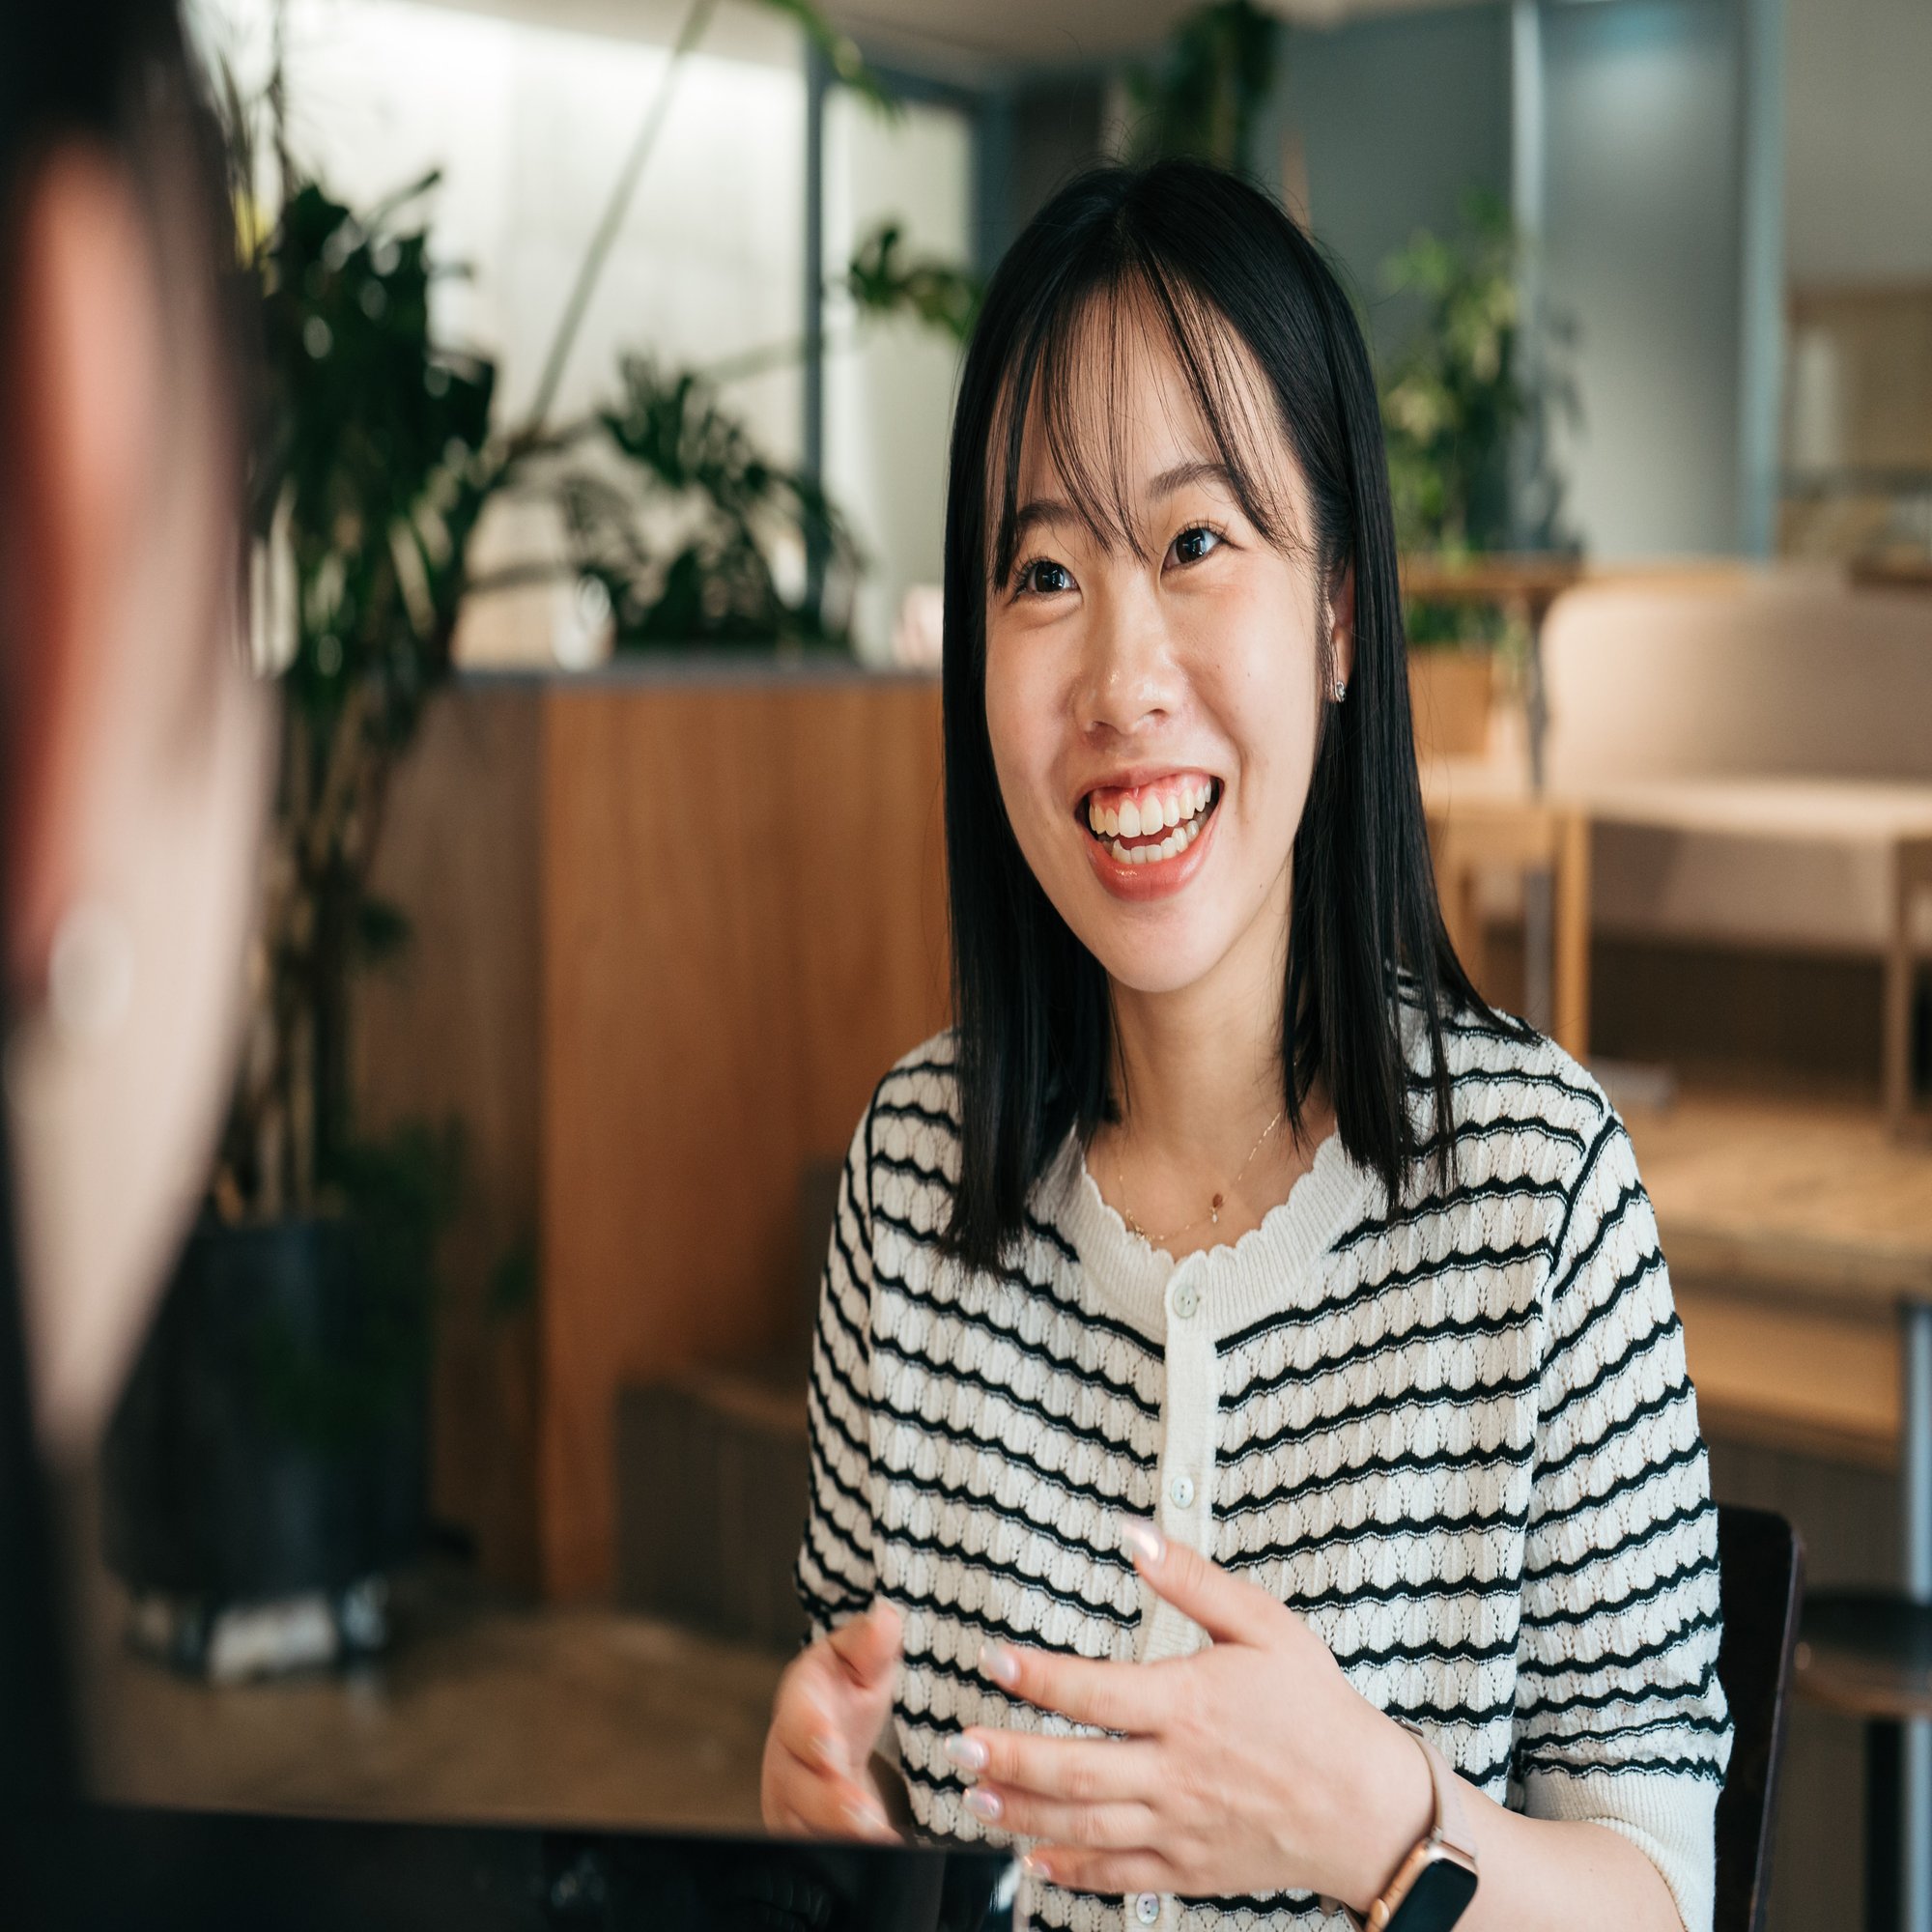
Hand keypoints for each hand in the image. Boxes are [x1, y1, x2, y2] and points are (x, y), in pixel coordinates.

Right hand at [761, 1600, 904, 1841]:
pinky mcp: (804, 1831)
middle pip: (799, 1786)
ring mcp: (792, 1800)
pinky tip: (883, 1858)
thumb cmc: (847, 1691)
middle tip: (866, 1818)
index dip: (813, 1735)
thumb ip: (871, 1642)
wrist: (835, 1731)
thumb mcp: (862, 1659)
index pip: (799, 1720)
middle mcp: (788, 1758)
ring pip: (804, 1826)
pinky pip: (818, 1852)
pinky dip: (846, 1858)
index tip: (833, 1749)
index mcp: (800, 1705)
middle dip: (831, 1804)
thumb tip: (885, 1620)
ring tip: (879, 1842)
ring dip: (838, 1838)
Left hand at [942, 1521, 1430, 1904]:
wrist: (1368, 1807)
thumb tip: (1137, 1535)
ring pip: (1082, 1825)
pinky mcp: (1187, 1867)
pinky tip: (1032, 1860)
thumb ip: (1193, 1581)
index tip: (993, 1661)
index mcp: (1188, 1706)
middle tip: (959, 1743)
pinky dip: (1069, 1871)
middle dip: (1008, 1757)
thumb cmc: (1317, 1710)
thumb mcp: (1264, 1626)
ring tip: (975, 1796)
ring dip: (1021, 1812)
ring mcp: (1178, 1826)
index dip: (1035, 1676)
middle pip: (1072, 1769)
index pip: (1092, 1691)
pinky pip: (1116, 1874)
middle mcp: (1175, 1772)